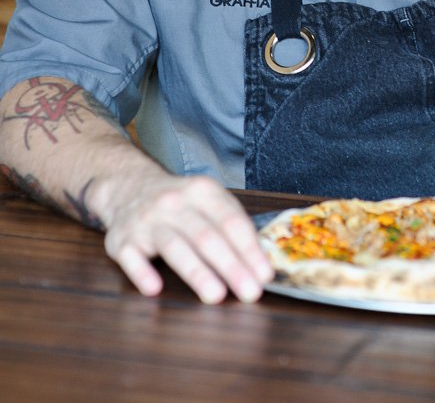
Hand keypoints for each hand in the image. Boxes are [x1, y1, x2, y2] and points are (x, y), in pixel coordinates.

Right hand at [97, 172, 273, 303]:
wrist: (129, 186)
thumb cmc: (179, 202)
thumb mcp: (207, 199)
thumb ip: (231, 224)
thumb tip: (260, 262)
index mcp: (202, 191)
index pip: (231, 221)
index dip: (250, 249)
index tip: (265, 274)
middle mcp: (174, 203)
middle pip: (206, 236)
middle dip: (231, 266)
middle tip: (250, 292)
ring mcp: (146, 221)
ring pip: (174, 247)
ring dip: (196, 272)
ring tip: (216, 295)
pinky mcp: (122, 240)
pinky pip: (131, 257)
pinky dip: (142, 272)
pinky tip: (154, 288)